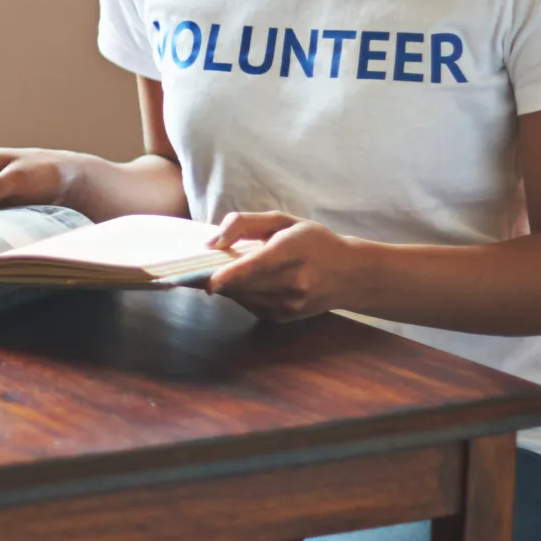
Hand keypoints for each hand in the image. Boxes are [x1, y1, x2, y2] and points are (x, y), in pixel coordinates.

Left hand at [203, 212, 364, 321]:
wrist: (351, 276)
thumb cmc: (314, 242)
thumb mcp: (283, 221)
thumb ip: (245, 225)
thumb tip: (212, 242)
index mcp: (292, 253)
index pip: (255, 268)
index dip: (227, 276)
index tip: (204, 278)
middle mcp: (292, 284)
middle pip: (240, 284)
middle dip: (214, 278)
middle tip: (189, 270)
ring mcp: (287, 306)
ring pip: (240, 297)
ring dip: (225, 285)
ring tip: (221, 270)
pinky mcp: (281, 318)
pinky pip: (247, 305)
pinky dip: (239, 294)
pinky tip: (246, 282)